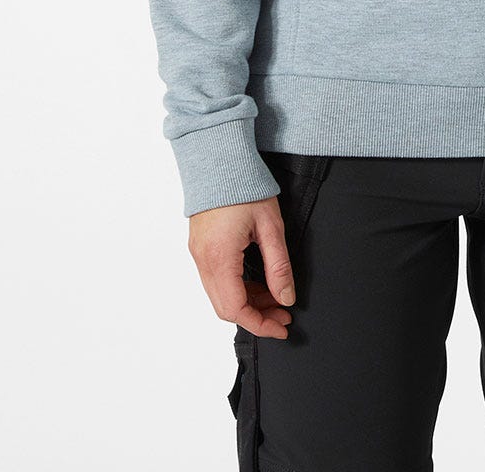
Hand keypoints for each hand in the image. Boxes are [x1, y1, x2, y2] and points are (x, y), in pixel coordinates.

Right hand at [189, 196, 297, 338]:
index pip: (236, 309)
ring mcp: (198, 254)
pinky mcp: (200, 246)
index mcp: (219, 257)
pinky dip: (237, 288)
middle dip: (256, 316)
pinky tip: (258, 282)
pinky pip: (216, 279)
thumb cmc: (245, 186)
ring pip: (220, 295)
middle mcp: (203, 260)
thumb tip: (286, 298)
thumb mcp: (270, 226)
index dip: (261, 324)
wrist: (219, 158)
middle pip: (226, 307)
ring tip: (276, 297)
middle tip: (283, 314)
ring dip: (247, 302)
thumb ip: (278, 265)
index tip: (282, 327)